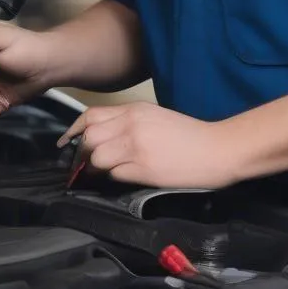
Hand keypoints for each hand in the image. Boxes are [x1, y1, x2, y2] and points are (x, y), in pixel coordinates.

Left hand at [57, 101, 238, 188]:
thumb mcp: (156, 116)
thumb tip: (106, 135)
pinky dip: (114, 179)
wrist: (218, 148)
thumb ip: (129, 121)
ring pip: (98, 157)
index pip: (91, 116)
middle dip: (84, 152)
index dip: (75, 130)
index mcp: (134, 109)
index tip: (69, 142)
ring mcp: (137, 147)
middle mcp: (131, 125)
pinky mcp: (145, 169)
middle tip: (88, 163)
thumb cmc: (190, 135)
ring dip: (97, 168)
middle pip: (89, 137)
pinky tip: (123, 179)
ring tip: (105, 173)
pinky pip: (115, 175)